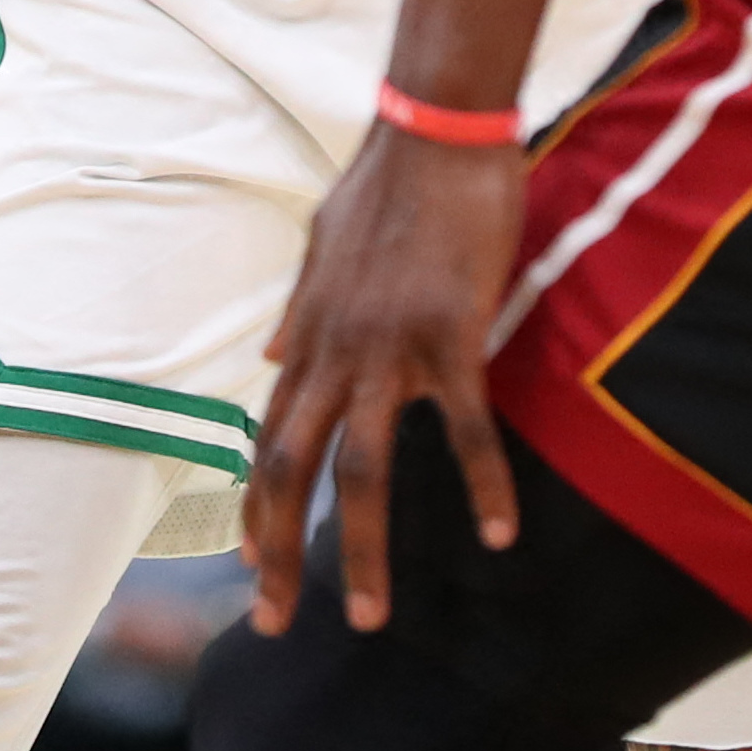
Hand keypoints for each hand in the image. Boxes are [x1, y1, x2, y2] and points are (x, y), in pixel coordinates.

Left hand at [241, 127, 527, 634]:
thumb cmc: (388, 182)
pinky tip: (500, 532)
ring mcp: (390, 347)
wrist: (436, 129)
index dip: (254, 506)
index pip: (267, 437)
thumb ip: (297, 310)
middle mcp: (334, 350)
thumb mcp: (322, 245)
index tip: (251, 564)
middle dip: (275, 552)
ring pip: (359, 468)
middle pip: (290, 470)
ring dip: (358, 549)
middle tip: (272, 621)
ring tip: (369, 615)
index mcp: (308, 334)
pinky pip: (465, 427)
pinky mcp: (451, 335)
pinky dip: (483, 483)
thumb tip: (269, 357)